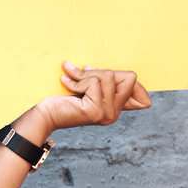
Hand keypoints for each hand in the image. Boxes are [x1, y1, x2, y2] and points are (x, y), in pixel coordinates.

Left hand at [22, 60, 151, 137]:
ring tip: (74, 80)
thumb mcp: (90, 88)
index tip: (98, 80)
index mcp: (116, 110)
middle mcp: (114, 114)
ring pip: (108, 77)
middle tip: (83, 77)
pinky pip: (93, 83)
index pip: (144, 98)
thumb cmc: (63, 98)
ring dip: (87, 75)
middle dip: (103, 72)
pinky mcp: (95, 111)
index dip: (129, 82)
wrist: (44, 114)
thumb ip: (105, 83)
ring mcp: (106, 114)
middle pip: (128, 77)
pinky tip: (66, 83)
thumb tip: (116, 73)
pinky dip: (78, 80)